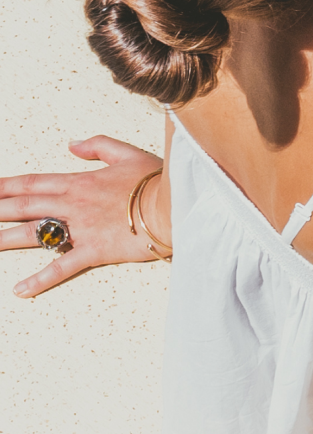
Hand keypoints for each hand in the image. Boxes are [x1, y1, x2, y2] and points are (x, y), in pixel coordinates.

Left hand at [0, 137, 165, 297]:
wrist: (175, 204)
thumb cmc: (156, 180)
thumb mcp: (127, 153)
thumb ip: (98, 146)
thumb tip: (73, 145)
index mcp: (79, 181)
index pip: (32, 182)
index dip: (5, 185)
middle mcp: (73, 204)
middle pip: (23, 206)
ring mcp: (80, 228)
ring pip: (33, 234)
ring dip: (5, 239)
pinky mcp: (93, 250)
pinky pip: (61, 267)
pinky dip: (39, 280)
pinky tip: (20, 289)